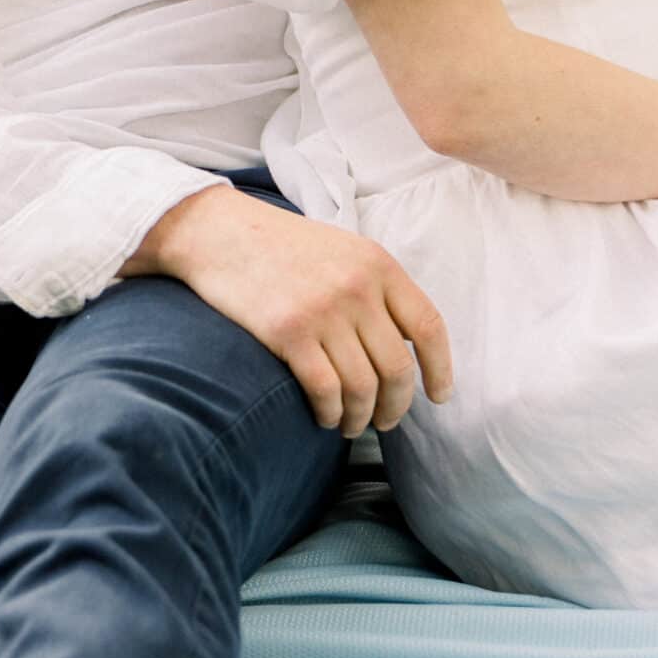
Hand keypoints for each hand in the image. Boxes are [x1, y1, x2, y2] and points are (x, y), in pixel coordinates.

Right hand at [127, 187, 453, 437]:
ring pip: (362, 387)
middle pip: (397, 368)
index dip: (440, 369)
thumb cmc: (280, 245)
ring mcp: (323, 311)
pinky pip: (325, 390)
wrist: (218, 232)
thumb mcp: (342, 250)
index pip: (428, 327)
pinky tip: (325, 417)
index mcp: (378, 264)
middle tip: (386, 420)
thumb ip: (376, 287)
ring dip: (361, 417)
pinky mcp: (288, 332)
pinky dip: (330, 413)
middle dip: (396, 405)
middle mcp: (357, 288)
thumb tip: (406, 342)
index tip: (439, 396)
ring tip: (352, 425)